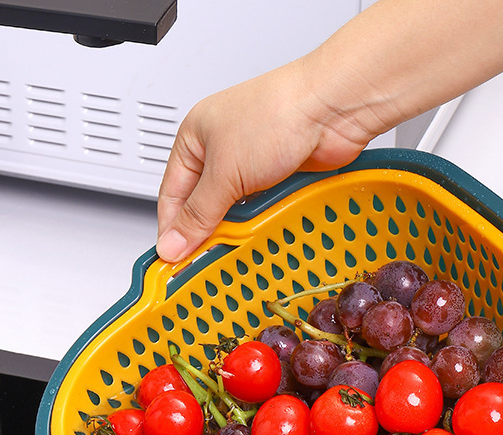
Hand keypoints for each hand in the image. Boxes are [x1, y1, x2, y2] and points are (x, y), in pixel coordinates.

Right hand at [155, 57, 378, 262]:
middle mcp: (221, 149)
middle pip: (202, 204)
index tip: (173, 258)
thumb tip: (173, 242)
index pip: (171, 193)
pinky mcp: (277, 175)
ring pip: (233, 208)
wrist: (331, 109)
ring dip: (236, 225)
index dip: (171, 227)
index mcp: (195, 138)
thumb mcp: (224, 172)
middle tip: (203, 258)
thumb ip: (198, 213)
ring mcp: (251, 163)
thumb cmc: (277, 113)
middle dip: (204, 230)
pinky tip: (260, 230)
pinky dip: (260, 220)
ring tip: (233, 242)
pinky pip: (261, 207)